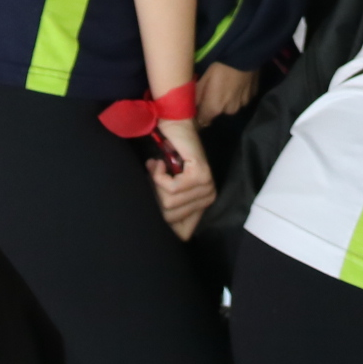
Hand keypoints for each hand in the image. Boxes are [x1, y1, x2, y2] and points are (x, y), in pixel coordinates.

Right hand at [147, 119, 215, 238]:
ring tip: (158, 168)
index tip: (156, 197)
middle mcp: (208, 198)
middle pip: (169, 217)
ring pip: (168, 202)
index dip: (164, 222)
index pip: (182, 234)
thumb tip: (161, 231)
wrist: (174, 129)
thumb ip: (166, 208)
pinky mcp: (200, 175)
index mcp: (202, 205)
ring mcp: (206, 187)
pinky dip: (159, 176)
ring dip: (155, 183)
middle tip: (156, 176)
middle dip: (154, 195)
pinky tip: (159, 164)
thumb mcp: (164, 191)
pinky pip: (171, 188)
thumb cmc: (166, 160)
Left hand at [195, 62, 258, 128]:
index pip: (203, 121)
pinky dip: (239, 94)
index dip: (199, 116)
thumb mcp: (204, 78)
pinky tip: (238, 82)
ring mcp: (243, 104)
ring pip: (231, 106)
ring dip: (228, 100)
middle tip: (214, 90)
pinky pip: (242, 99)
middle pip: (218, 112)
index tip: (198, 107)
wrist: (244, 55)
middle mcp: (229, 111)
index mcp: (214, 108)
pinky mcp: (252, 96)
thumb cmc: (219, 66)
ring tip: (228, 85)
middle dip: (215, 105)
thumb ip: (197, 95)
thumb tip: (192, 106)